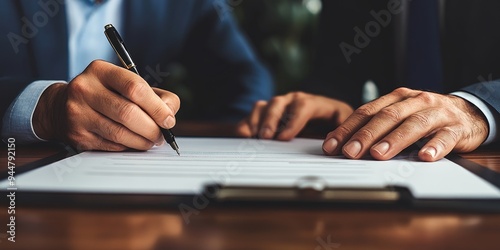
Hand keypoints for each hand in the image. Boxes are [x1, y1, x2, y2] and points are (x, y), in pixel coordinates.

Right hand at [33, 60, 179, 150]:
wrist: (60, 107)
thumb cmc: (104, 94)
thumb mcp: (125, 84)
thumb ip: (154, 95)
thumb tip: (169, 114)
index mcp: (100, 71)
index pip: (135, 88)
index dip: (157, 107)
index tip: (168, 120)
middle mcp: (85, 89)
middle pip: (128, 112)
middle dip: (152, 128)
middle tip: (161, 135)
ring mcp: (78, 113)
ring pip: (120, 133)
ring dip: (142, 141)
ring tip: (151, 141)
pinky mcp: (77, 134)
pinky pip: (111, 145)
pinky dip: (128, 146)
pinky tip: (134, 143)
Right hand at [236, 91, 352, 139]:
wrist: (330, 128)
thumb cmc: (337, 131)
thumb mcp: (344, 132)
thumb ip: (340, 136)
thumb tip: (332, 143)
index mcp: (319, 104)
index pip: (305, 105)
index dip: (294, 120)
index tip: (284, 137)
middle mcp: (297, 101)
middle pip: (281, 102)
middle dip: (271, 120)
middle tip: (266, 137)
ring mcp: (281, 107)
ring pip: (265, 106)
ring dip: (257, 121)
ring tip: (252, 137)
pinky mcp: (269, 115)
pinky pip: (254, 114)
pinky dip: (247, 124)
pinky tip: (243, 136)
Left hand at [322, 88, 488, 160]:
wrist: (469, 113)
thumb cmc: (425, 117)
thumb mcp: (399, 116)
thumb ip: (373, 126)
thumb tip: (341, 144)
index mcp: (397, 98)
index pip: (367, 112)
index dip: (348, 128)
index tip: (332, 145)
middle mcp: (415, 101)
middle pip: (387, 117)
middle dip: (366, 135)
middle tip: (350, 152)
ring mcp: (436, 113)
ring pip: (414, 125)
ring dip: (395, 140)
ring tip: (379, 154)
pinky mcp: (456, 128)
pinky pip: (445, 137)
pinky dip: (435, 146)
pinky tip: (425, 156)